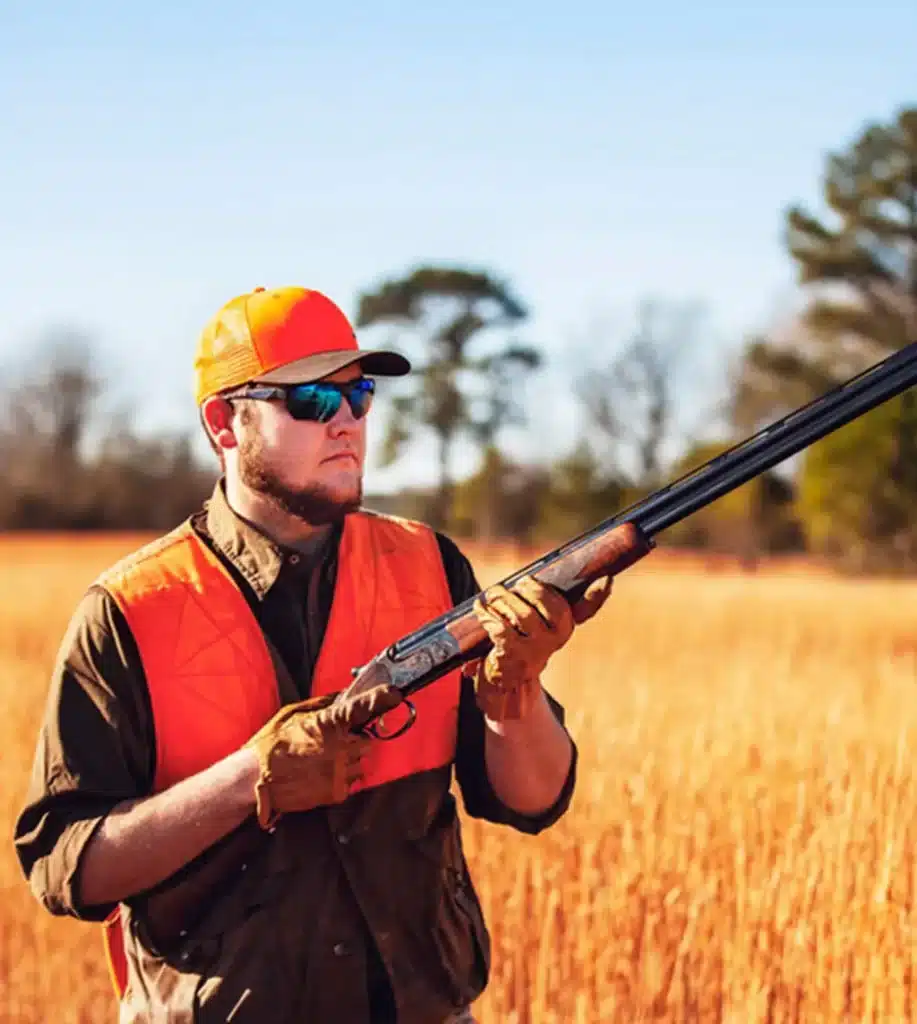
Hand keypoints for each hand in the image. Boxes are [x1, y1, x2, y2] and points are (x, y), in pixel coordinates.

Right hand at [244, 684, 402, 829]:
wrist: (256, 779)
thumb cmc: (272, 744)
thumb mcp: (293, 714)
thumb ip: (322, 704)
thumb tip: (342, 695)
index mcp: (330, 723)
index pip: (363, 707)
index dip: (381, 699)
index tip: (394, 694)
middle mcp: (341, 746)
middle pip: (367, 741)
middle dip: (355, 740)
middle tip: (335, 742)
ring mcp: (341, 770)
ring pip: (362, 763)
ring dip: (350, 761)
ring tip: (326, 761)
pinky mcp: (337, 791)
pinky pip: (352, 782)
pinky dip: (343, 779)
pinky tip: (323, 775)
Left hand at [471, 574, 612, 721]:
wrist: (507, 678)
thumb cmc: (524, 639)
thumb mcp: (540, 622)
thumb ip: (550, 602)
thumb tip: (593, 579)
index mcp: (565, 625)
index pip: (585, 608)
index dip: (597, 595)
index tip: (606, 578)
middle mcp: (556, 638)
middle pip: (545, 602)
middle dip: (528, 587)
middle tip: (516, 584)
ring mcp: (535, 649)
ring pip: (521, 613)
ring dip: (502, 598)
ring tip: (493, 594)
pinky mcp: (513, 655)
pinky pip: (500, 627)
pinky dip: (486, 613)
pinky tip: (481, 607)